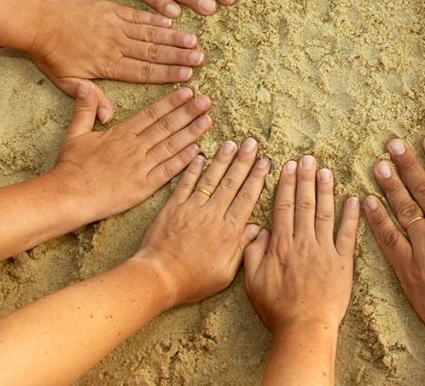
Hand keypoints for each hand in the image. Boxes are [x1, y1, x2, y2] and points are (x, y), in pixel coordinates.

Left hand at [27, 0, 204, 120]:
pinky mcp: (110, 9)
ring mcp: (114, 26)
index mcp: (108, 65)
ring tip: (193, 41)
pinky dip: (155, 18)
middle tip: (200, 59)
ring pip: (149, 33)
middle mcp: (116, 45)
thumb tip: (109, 118)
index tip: (187, 77)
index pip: (143, 72)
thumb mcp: (67, 83)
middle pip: (152, 53)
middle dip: (178, 57)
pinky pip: (137, 14)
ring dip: (172, 38)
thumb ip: (91, 99)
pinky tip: (171, 21)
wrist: (38, 23)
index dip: (167, 75)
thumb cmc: (51, 56)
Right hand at [51, 86, 212, 222]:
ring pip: (171, 146)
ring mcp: (141, 166)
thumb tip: (85, 86)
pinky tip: (198, 151)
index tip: (188, 92)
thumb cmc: (70, 166)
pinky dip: (183, 161)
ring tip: (208, 120)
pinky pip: (168, 171)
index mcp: (121, 133)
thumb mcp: (75, 133)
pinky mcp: (143, 186)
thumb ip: (84, 109)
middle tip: (207, 101)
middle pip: (166, 126)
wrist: (69, 196)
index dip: (171, 102)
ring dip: (192, 132)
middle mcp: (135, 147)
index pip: (151, 113)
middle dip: (189, 112)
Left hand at [135, 137, 270, 304]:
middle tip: (252, 143)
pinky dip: (193, 169)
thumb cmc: (192, 281)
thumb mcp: (225, 273)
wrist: (158, 278)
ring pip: (210, 178)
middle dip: (244, 161)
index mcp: (228, 231)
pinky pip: (185, 184)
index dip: (258, 178)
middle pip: (232, 182)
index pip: (247, 198)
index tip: (266, 162)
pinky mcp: (172, 207)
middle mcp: (212, 215)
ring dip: (222, 160)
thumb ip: (242, 249)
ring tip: (232, 143)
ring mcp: (191, 209)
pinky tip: (200, 155)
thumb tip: (257, 229)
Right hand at [244, 155, 358, 331]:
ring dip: (325, 189)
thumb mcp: (253, 281)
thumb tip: (257, 229)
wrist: (305, 327)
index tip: (288, 166)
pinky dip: (351, 216)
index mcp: (281, 245)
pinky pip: (348, 234)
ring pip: (325, 212)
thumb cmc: (277, 309)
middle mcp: (303, 242)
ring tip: (326, 170)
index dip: (286, 184)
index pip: (283, 206)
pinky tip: (354, 199)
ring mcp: (324, 250)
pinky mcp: (343, 262)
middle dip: (305, 178)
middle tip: (307, 158)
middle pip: (304, 203)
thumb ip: (253, 253)